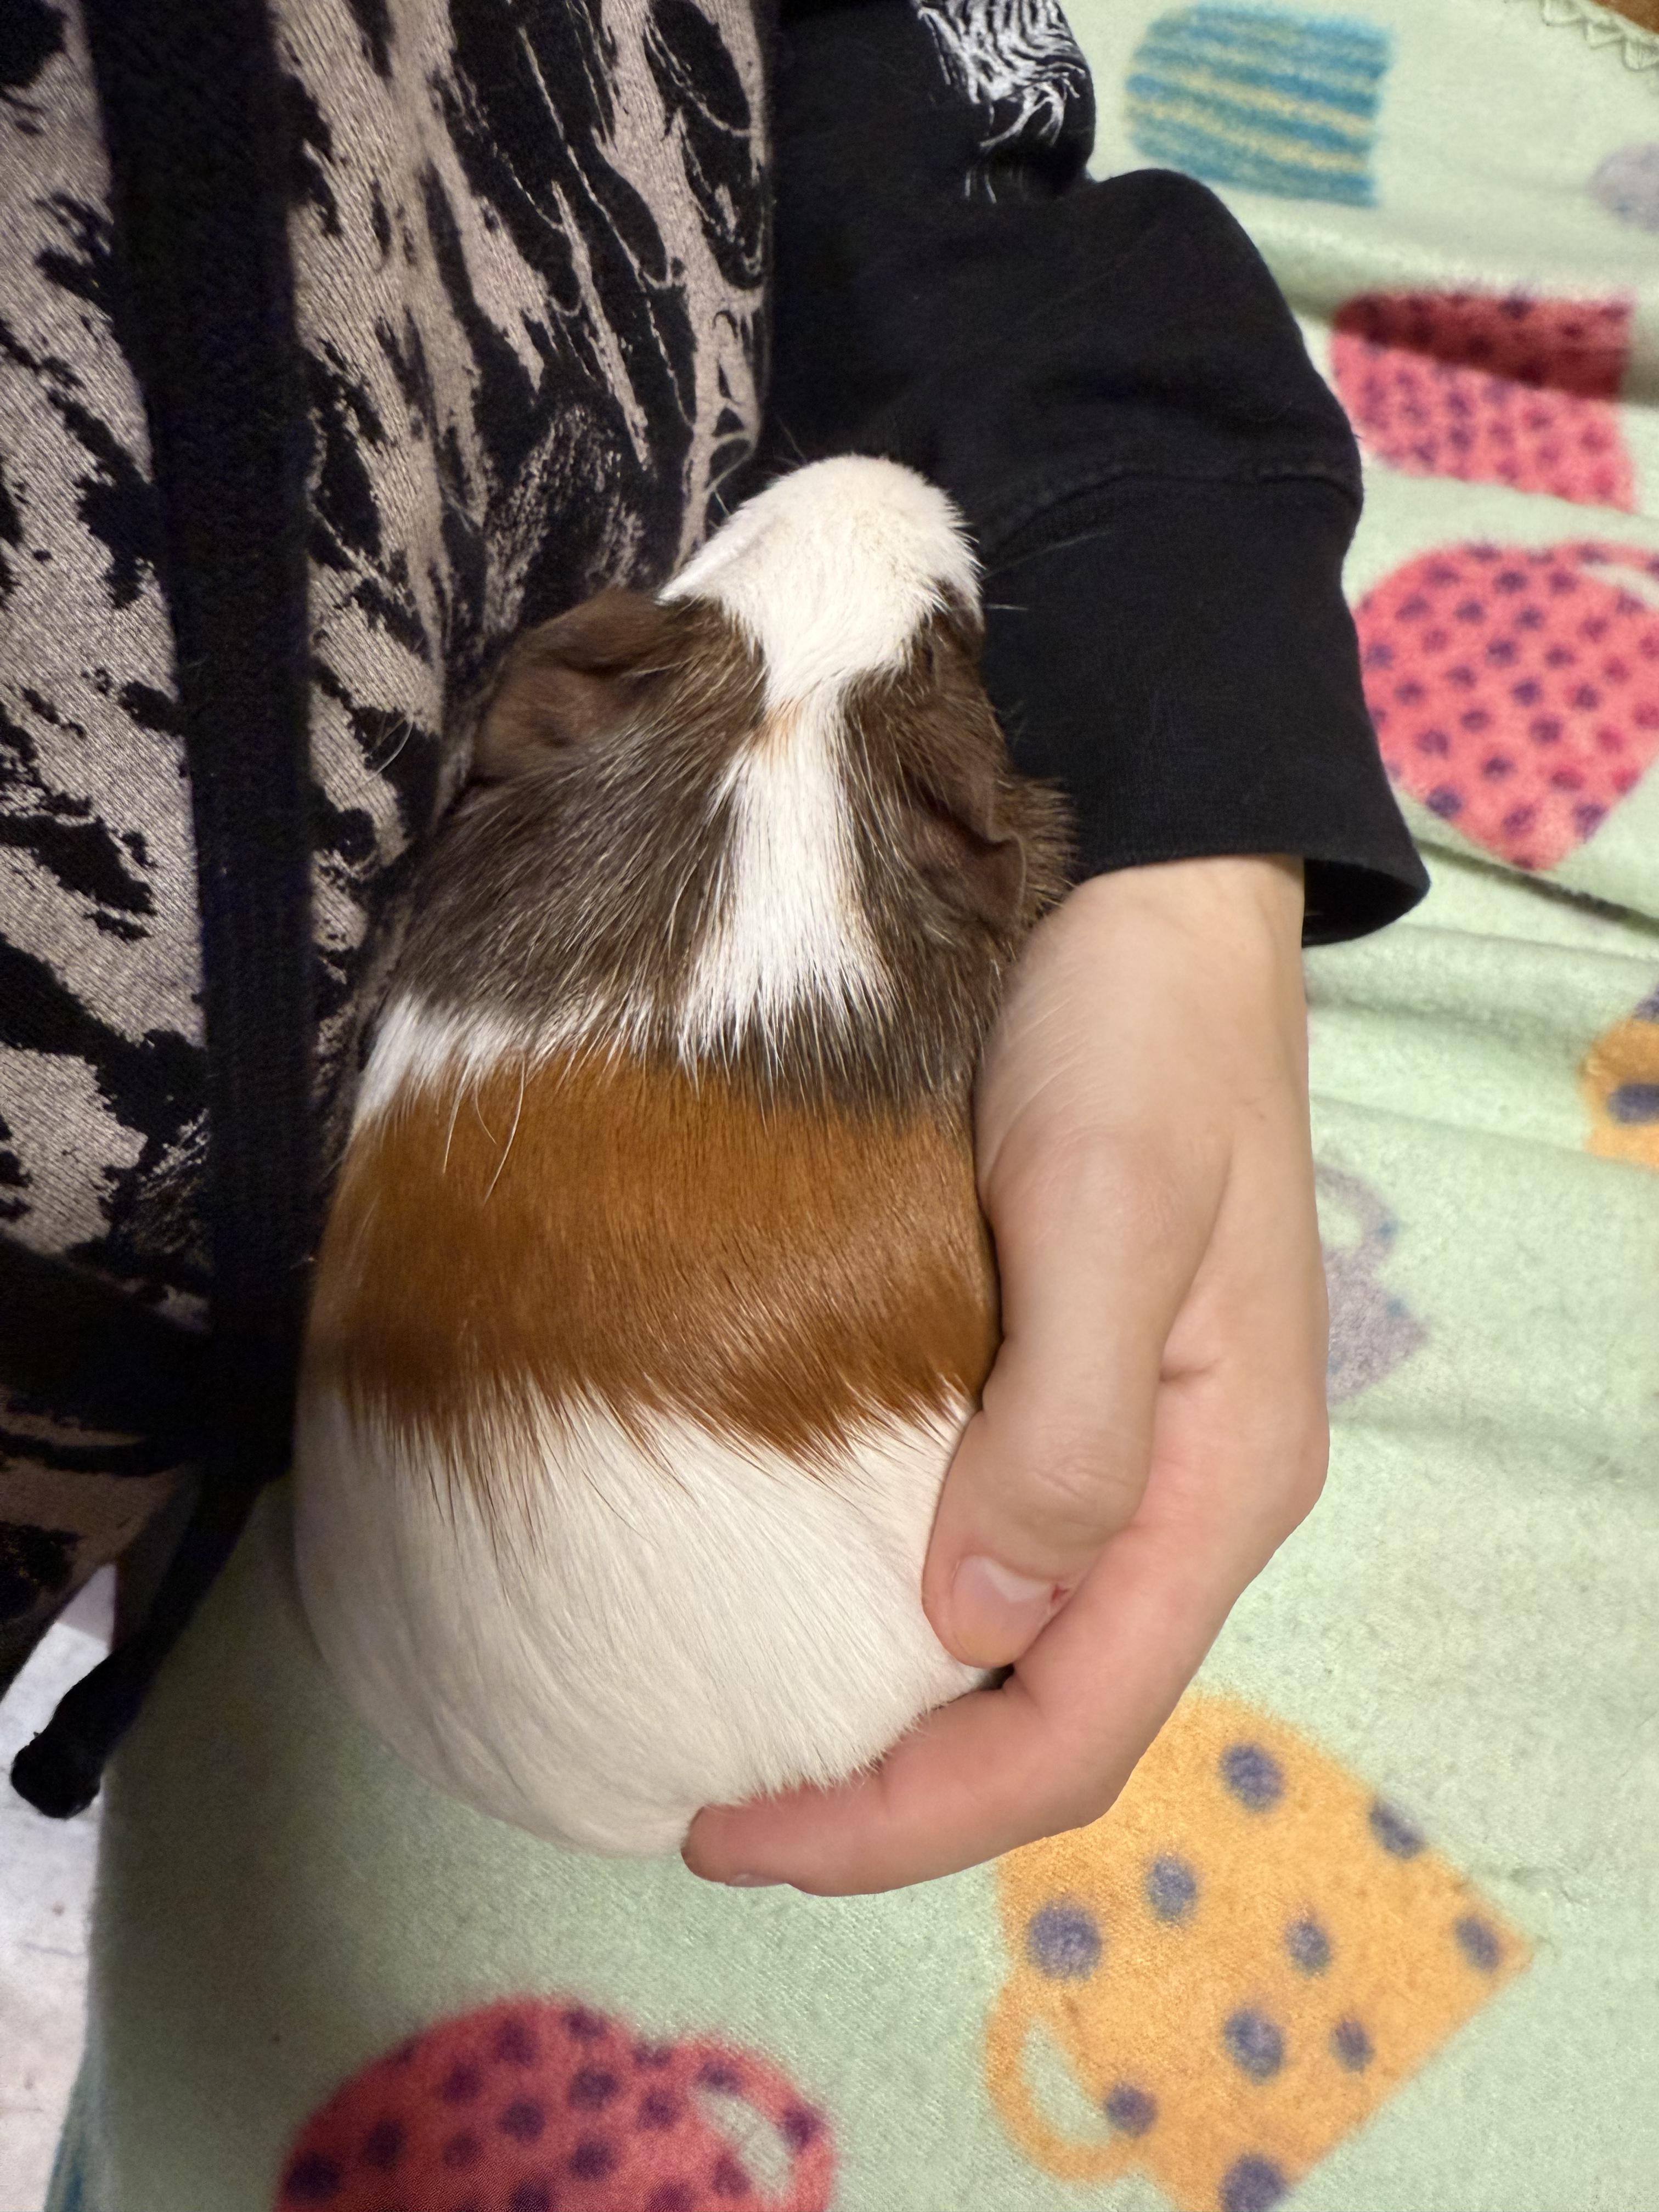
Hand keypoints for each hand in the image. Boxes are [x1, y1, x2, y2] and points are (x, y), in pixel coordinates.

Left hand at [683, 855, 1328, 1893]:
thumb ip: (1064, 1428)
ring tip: (748, 1735)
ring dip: (899, 1720)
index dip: (911, 1816)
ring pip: (1026, 1645)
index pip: (1075, 1725)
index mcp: (1219, 1478)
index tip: (734, 1828)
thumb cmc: (1128, 1036)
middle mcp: (1187, 1487)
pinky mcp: (1071, 1377)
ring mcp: (1132, 1437)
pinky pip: (999, 1548)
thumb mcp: (1106, 1210)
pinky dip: (901, 1614)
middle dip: (894, 1796)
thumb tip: (974, 1630)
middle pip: (1052, 1710)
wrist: (1146, 889)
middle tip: (717, 1810)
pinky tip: (805, 1595)